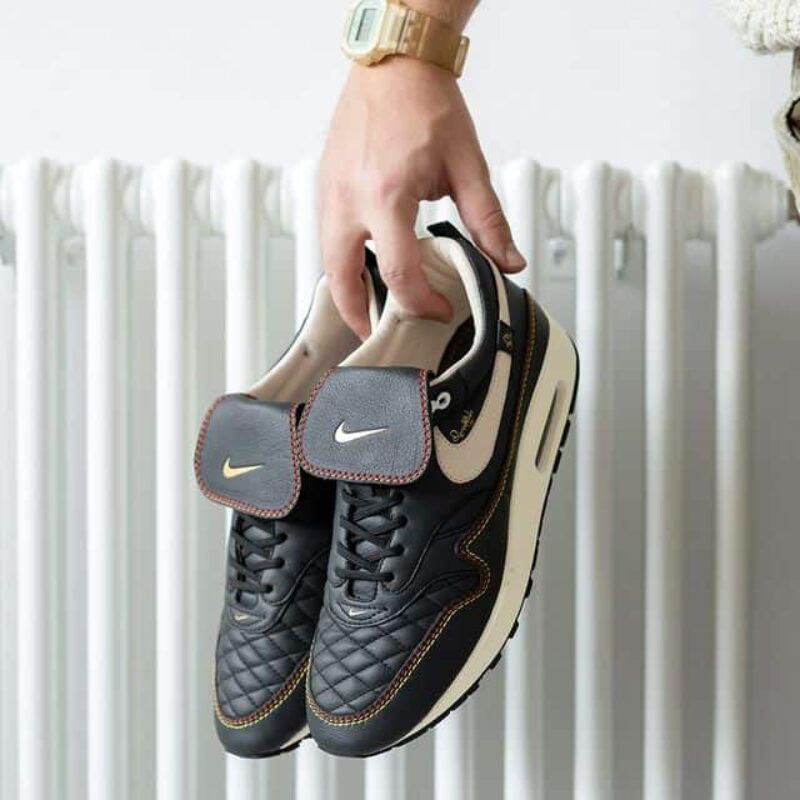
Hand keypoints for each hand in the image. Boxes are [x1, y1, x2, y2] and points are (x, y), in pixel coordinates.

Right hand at [319, 57, 525, 338]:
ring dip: (345, 291)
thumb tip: (507, 261)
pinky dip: (340, 262)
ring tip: (369, 308)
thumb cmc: (425, 104)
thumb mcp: (467, 165)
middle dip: (359, 315)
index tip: (438, 308)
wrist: (395, 65)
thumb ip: (488, 220)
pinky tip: (361, 266)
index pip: (399, 273)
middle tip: (377, 333)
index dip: (420, 302)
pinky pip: (326, 237)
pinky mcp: (325, 187)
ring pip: (327, 262)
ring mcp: (330, 193)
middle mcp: (348, 199)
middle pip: (342, 280)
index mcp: (385, 196)